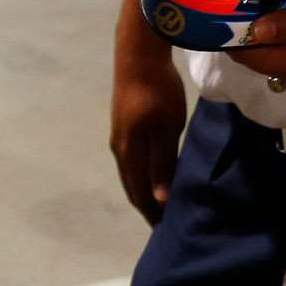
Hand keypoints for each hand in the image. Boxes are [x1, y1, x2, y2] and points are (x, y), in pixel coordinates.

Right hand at [108, 44, 189, 223]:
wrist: (138, 54)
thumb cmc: (157, 91)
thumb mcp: (166, 128)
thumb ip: (162, 164)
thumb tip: (160, 200)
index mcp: (128, 153)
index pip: (139, 194)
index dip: (151, 214)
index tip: (167, 230)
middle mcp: (119, 148)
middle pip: (131, 186)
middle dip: (147, 206)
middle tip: (167, 222)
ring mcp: (119, 135)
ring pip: (131, 173)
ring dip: (144, 189)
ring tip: (163, 201)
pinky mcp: (123, 125)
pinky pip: (132, 160)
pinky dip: (143, 174)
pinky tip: (156, 172)